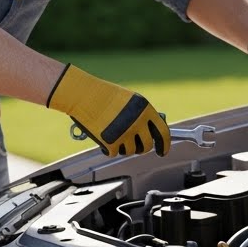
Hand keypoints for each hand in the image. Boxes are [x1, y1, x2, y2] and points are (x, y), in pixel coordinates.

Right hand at [47, 65, 169, 156]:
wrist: (83, 94)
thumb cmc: (104, 95)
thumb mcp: (130, 100)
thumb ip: (142, 115)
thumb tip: (151, 131)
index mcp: (145, 110)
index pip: (163, 132)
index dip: (164, 144)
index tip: (162, 151)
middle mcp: (138, 122)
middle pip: (147, 145)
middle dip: (142, 148)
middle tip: (135, 147)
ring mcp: (125, 133)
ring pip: (130, 151)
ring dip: (124, 147)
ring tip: (114, 135)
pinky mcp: (111, 142)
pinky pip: (114, 153)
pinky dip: (109, 149)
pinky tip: (104, 139)